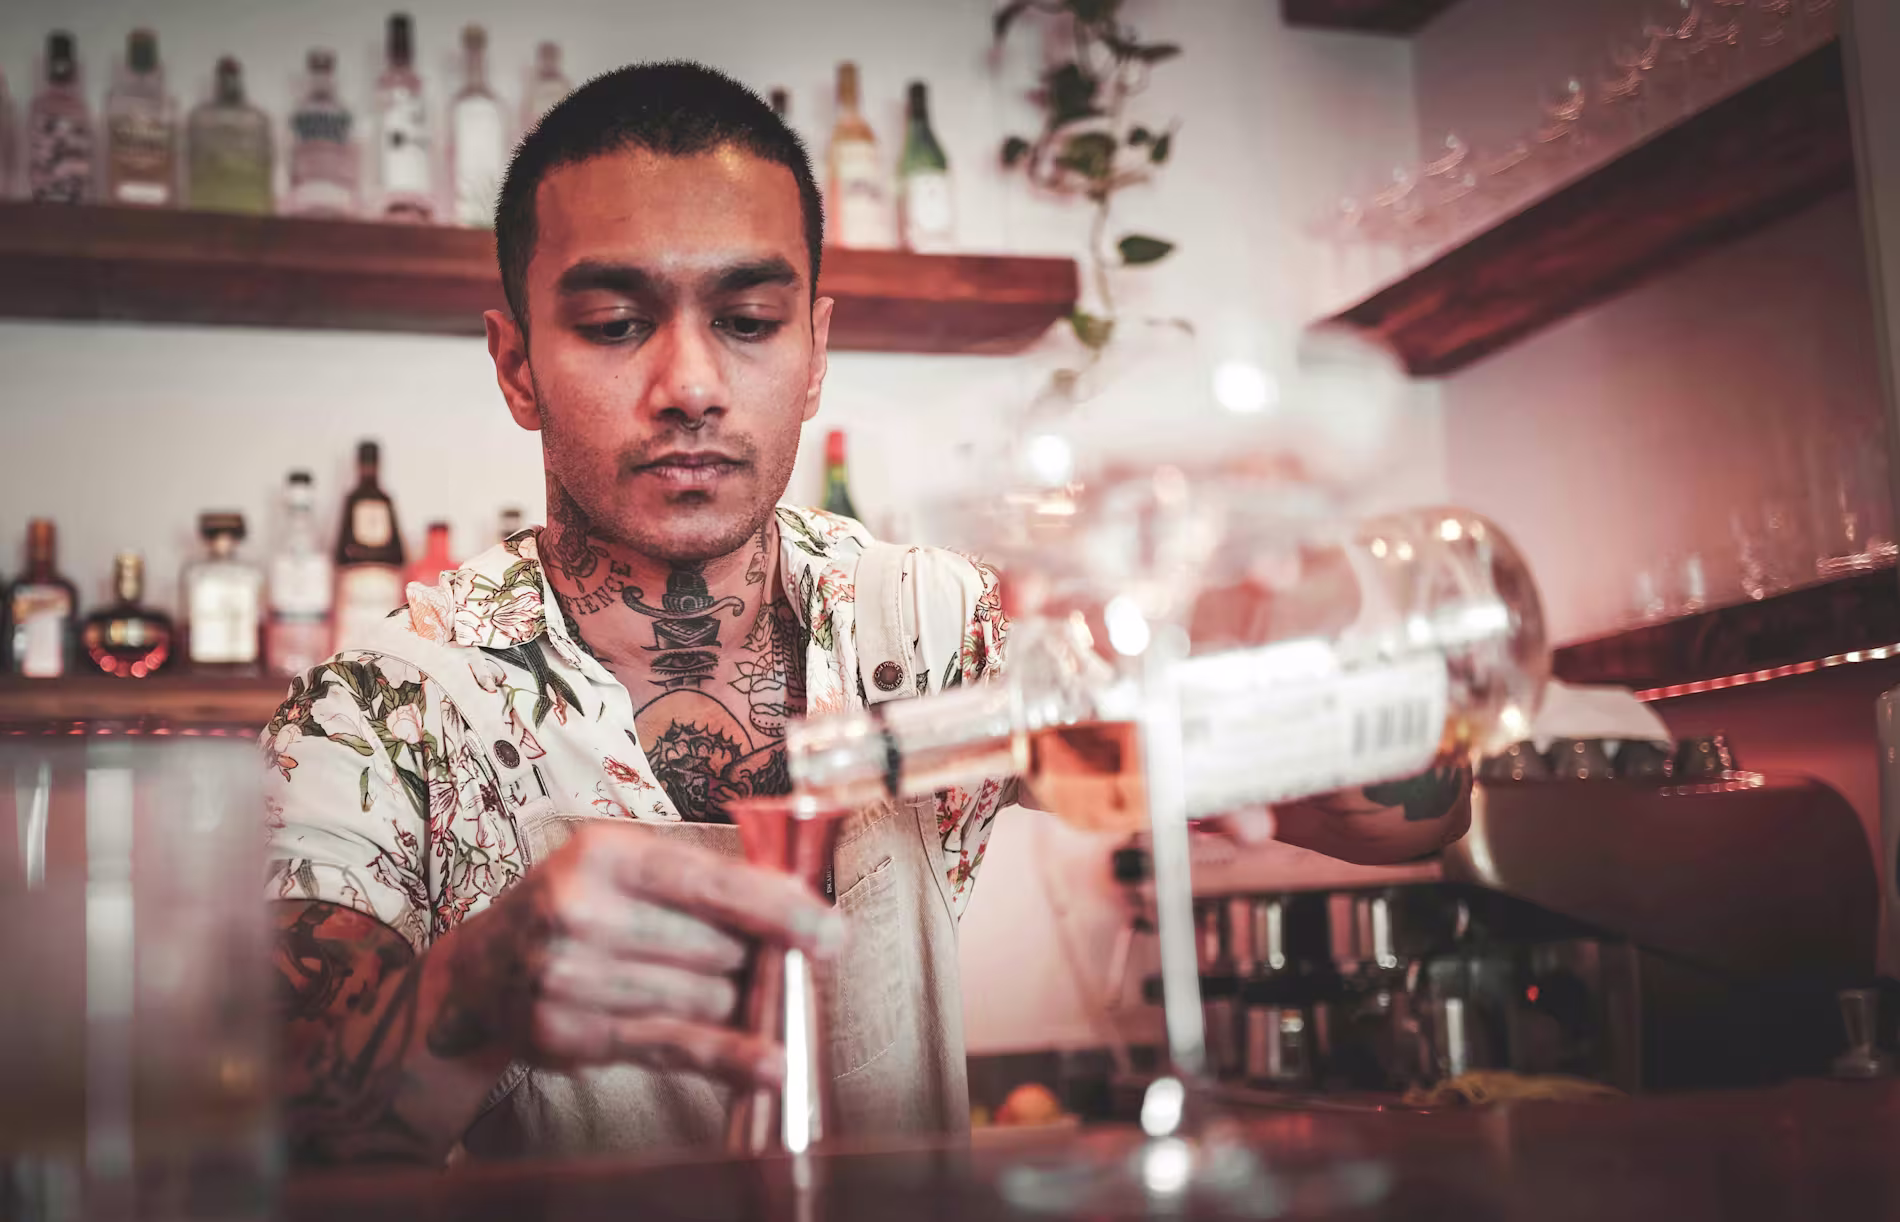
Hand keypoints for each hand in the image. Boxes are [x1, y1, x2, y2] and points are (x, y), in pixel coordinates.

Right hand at [424, 819, 844, 1086]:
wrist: (482, 971)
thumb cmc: (577, 905)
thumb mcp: (626, 866)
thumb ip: (707, 881)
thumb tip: (803, 913)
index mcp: (603, 854)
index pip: (712, 884)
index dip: (780, 911)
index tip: (831, 933)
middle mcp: (579, 912)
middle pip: (716, 948)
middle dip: (756, 959)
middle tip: (765, 960)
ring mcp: (569, 979)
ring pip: (704, 1000)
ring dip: (735, 1001)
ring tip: (729, 990)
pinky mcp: (571, 1036)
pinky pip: (673, 1047)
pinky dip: (730, 1058)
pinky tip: (771, 1065)